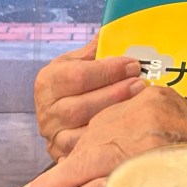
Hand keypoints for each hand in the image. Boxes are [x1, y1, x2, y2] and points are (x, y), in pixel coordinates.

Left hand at [16, 86, 186, 186]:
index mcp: (154, 99)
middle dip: (62, 171)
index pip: (102, 123)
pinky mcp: (152, 163)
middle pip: (91, 141)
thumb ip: (153, 136)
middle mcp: (147, 111)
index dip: (78, 149)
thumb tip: (115, 163)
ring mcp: (149, 137)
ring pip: (90, 163)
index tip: (61, 165)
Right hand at [34, 36, 144, 159]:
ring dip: (115, 117)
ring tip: (140, 103)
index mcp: (48, 81)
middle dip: (115, 94)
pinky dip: (107, 141)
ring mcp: (54, 135)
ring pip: (84, 131)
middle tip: (140, 83)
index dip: (108, 70)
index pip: (78, 76)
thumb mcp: (77, 62)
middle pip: (81, 106)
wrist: (58, 113)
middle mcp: (46, 110)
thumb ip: (94, 50)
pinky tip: (128, 128)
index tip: (133, 64)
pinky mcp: (62, 155)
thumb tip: (114, 32)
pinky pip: (86, 152)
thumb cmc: (74, 83)